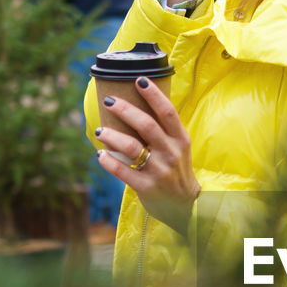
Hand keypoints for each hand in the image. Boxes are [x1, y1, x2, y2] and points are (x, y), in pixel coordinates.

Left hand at [95, 79, 200, 234]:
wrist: (186, 205)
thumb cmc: (176, 170)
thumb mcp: (178, 148)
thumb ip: (163, 130)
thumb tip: (134, 105)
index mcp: (180, 139)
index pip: (167, 112)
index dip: (153, 95)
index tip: (138, 80)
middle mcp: (171, 153)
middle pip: (146, 125)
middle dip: (125, 110)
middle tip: (109, 101)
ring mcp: (159, 171)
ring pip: (131, 147)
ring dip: (112, 136)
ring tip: (100, 131)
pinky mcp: (147, 187)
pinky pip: (123, 171)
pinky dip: (108, 162)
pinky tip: (100, 155)